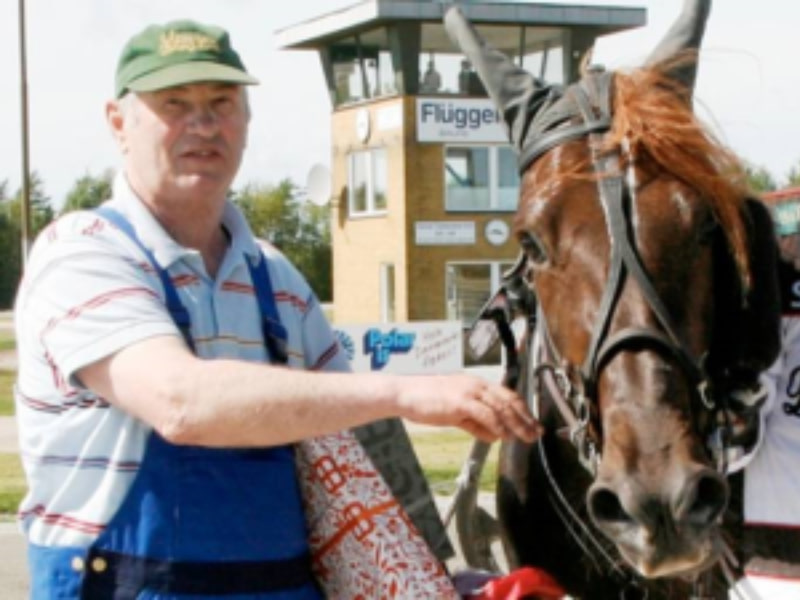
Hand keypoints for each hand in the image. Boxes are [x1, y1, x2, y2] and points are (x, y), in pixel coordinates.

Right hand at [394, 374, 542, 442]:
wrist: (404, 394)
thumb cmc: (425, 401)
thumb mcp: (454, 413)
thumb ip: (474, 423)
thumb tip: (493, 436)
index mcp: (475, 384)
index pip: (506, 395)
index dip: (522, 410)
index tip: (532, 423)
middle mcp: (475, 385)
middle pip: (509, 400)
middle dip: (525, 418)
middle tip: (536, 432)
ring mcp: (468, 392)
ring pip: (501, 407)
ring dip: (516, 424)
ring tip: (525, 437)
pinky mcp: (460, 402)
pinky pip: (485, 414)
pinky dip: (497, 426)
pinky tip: (503, 436)